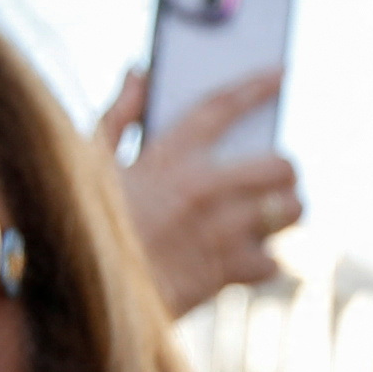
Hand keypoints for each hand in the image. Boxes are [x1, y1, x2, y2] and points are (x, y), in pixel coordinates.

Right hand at [96, 61, 302, 315]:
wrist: (84, 298)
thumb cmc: (85, 227)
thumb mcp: (89, 166)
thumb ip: (119, 115)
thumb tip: (139, 73)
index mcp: (168, 156)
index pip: (222, 106)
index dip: (256, 86)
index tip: (280, 73)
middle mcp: (203, 189)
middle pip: (279, 164)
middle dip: (283, 169)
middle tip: (274, 176)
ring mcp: (220, 232)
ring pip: (288, 211)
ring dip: (284, 212)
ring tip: (270, 214)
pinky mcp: (226, 272)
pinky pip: (272, 260)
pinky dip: (264, 260)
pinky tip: (247, 256)